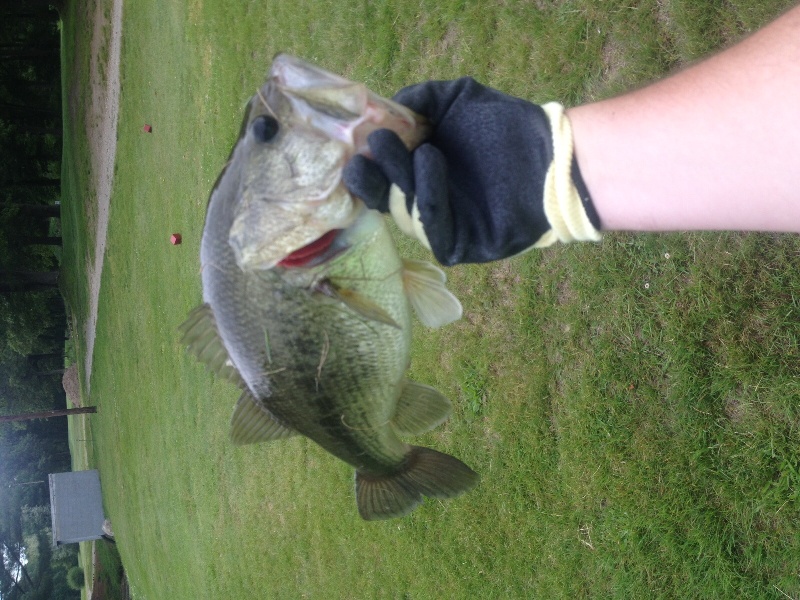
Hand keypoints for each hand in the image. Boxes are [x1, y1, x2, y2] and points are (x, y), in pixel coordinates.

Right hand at [343, 78, 601, 265]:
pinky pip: (434, 227)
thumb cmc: (504, 127)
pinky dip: (428, 195)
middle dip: (371, 177)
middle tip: (365, 155)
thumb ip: (422, 98)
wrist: (551, 153)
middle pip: (384, 199)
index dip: (364, 165)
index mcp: (416, 175)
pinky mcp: (460, 244)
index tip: (354, 143)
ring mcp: (441, 226)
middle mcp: (423, 202)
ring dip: (402, 178)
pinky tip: (429, 160)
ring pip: (405, 212)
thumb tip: (386, 106)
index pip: (379, 179)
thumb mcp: (458, 100)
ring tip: (416, 147)